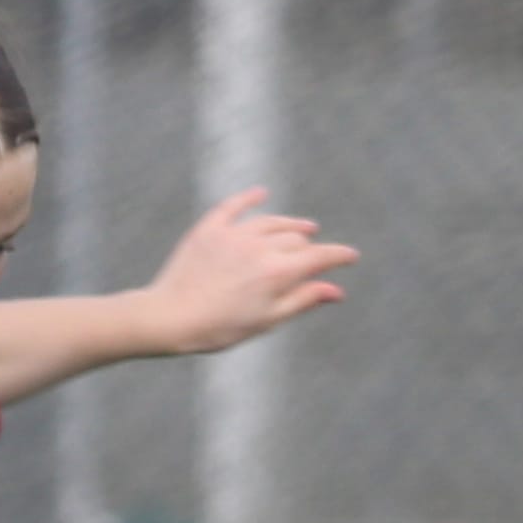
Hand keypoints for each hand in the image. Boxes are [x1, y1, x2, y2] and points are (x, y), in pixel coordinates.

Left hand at [141, 189, 356, 355]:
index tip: (351, 256)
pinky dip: (250, 199)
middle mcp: (260, 247)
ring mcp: (234, 234)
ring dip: (291, 225)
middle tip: (315, 256)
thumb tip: (337, 290)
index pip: (319, 258)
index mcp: (278, 272)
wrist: (170, 318)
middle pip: (295, 241)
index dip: (338, 256)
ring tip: (303, 228)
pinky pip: (234, 206)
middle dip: (310, 248)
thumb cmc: (219, 328)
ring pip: (272, 222)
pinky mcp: (210, 229)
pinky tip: (261, 194)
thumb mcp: (267, 320)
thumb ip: (303, 300)